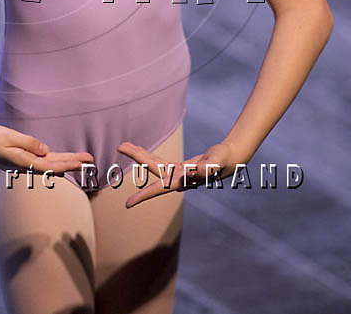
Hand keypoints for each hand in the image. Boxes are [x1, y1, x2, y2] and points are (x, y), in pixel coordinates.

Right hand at [0, 121, 93, 176]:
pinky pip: (38, 160)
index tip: (85, 162)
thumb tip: (47, 151)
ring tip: (79, 159)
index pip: (52, 166)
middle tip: (90, 160)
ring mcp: (20, 162)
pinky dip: (51, 159)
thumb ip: (29, 144)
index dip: (70, 164)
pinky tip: (56, 157)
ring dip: (64, 161)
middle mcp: (24, 165)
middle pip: (53, 166)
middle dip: (72, 163)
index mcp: (23, 163)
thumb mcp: (9, 137)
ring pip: (47, 164)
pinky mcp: (16, 157)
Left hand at [117, 140, 239, 208]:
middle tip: (119, 146)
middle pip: (152, 167)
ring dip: (139, 154)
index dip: (143, 196)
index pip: (159, 189)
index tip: (127, 204)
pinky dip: (148, 154)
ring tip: (123, 145)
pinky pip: (159, 160)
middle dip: (136, 157)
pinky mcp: (178, 167)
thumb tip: (196, 172)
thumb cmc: (225, 160)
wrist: (231, 159)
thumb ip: (208, 167)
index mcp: (182, 180)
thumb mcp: (217, 161)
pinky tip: (138, 149)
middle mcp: (176, 178)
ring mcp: (176, 173)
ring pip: (153, 163)